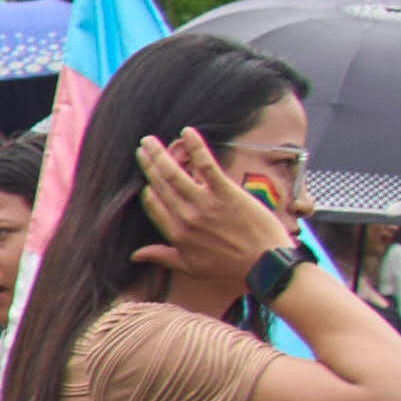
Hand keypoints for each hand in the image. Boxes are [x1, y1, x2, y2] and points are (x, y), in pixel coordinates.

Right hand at [135, 126, 282, 286]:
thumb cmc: (230, 268)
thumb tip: (135, 255)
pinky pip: (206, 165)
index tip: (146, 181)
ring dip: (160, 154)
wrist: (264, 264)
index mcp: (177, 234)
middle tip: (142, 149)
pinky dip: (195, 147)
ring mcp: (205, 203)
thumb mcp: (192, 267)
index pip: (154, 205)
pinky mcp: (225, 192)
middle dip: (148, 165)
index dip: (148, 190)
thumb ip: (163, 256)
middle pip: (160, 185)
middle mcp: (186, 216)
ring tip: (150, 140)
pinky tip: (188, 132)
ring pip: (174, 173)